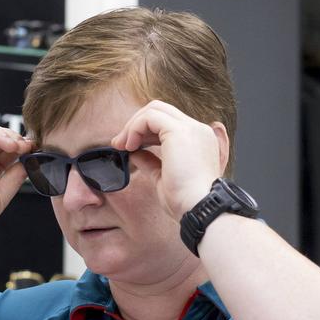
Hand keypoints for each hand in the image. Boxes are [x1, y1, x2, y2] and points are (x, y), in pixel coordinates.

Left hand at [110, 99, 227, 222]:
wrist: (199, 209)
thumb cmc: (186, 202)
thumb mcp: (164, 178)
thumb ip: (151, 162)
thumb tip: (135, 154)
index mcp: (199, 141)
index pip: (168, 123)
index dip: (145, 132)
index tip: (128, 148)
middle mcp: (197, 131)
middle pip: (161, 111)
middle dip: (136, 124)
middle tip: (119, 143)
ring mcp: (190, 129)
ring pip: (154, 110)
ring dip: (133, 126)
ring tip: (121, 145)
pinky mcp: (179, 131)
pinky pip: (150, 117)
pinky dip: (135, 128)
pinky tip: (129, 146)